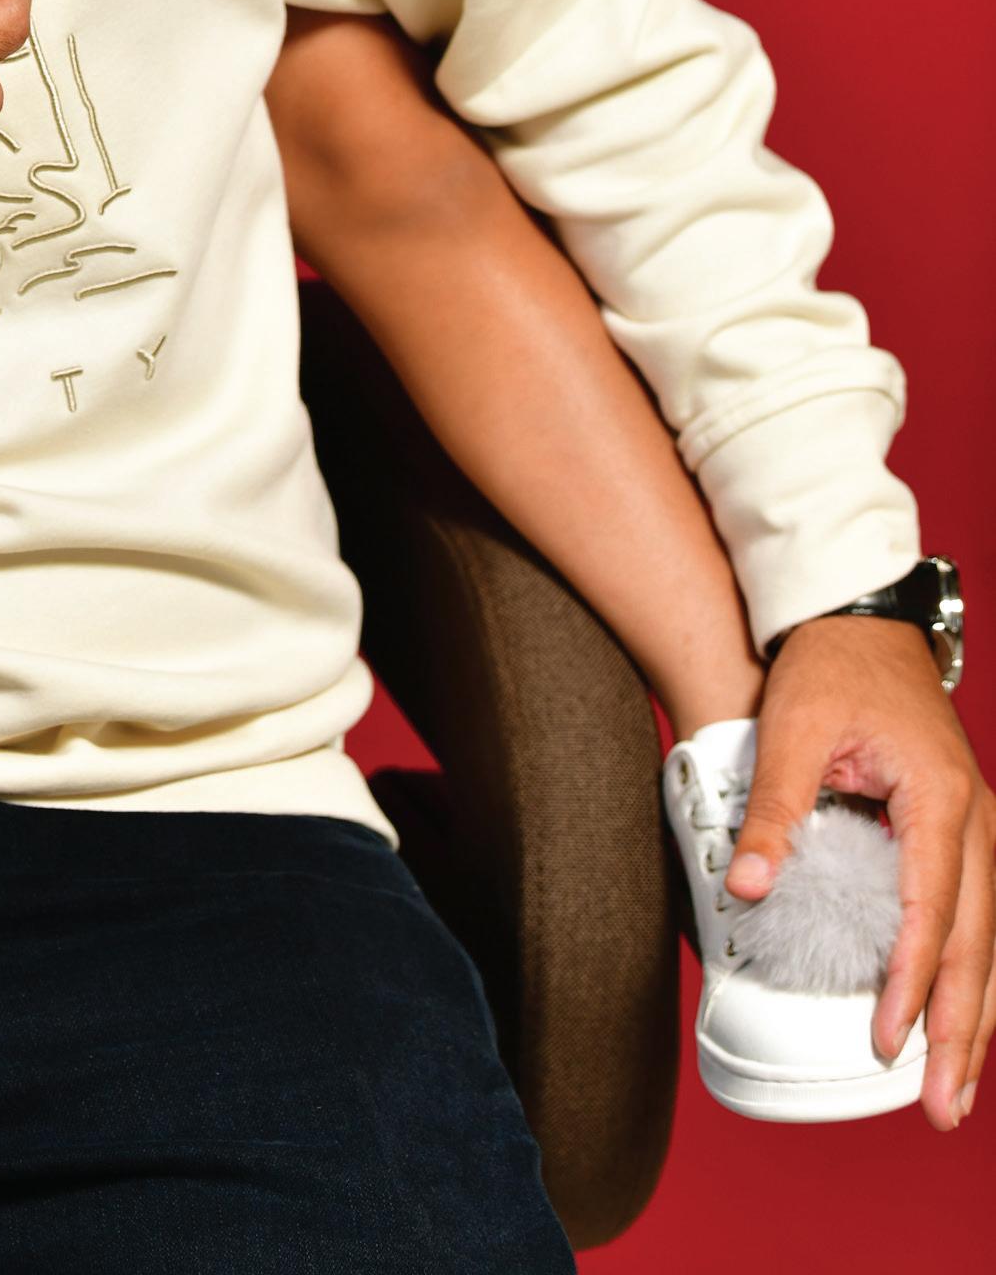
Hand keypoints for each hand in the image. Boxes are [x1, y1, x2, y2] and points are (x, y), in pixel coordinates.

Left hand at [733, 614, 994, 1128]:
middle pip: (976, 944)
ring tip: (955, 1091)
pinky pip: (977, 918)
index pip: (930, 911)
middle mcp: (973, 818)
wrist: (859, 617)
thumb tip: (749, 888)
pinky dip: (970, 976)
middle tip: (938, 1105)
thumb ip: (774, 808)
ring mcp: (976, 826)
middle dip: (959, 1031)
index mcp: (938, 797)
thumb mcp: (792, 727)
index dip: (910, 983)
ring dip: (973, 1018)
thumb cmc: (828, 666)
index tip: (888, 1041)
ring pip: (987, 941)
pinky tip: (960, 1024)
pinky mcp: (961, 832)